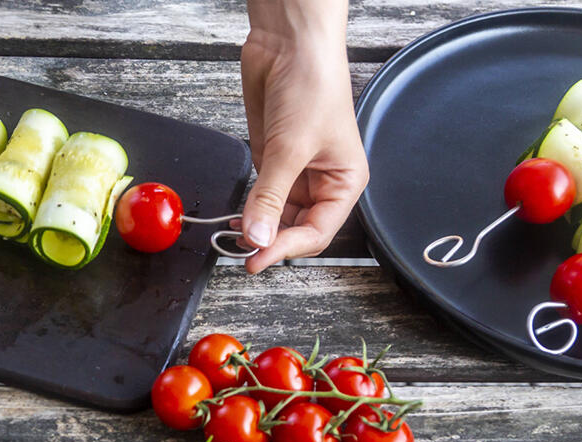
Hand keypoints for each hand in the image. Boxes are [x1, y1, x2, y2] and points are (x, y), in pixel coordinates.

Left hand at [239, 0, 367, 272]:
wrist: (290, 43)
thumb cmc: (313, 84)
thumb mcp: (290, 148)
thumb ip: (271, 196)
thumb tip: (257, 237)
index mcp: (345, 181)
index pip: (318, 231)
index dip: (288, 248)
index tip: (259, 259)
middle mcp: (323, 180)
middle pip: (298, 228)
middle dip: (272, 241)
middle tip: (244, 254)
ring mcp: (295, 171)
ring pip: (278, 215)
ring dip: (258, 228)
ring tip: (236, 238)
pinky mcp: (272, 159)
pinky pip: (262, 195)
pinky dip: (249, 209)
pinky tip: (236, 219)